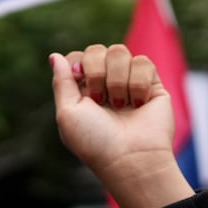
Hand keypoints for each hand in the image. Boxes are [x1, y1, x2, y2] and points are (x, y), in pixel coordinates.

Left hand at [50, 44, 192, 207]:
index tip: (78, 79)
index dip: (77, 64)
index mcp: (82, 91)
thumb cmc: (94, 140)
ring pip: (120, 52)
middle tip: (99, 99)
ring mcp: (128, 82)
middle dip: (96, 72)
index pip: (77, 57)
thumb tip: (55, 55)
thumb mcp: (67, 112)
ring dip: (117, 80)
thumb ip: (61, 81)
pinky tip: (137, 103)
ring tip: (120, 105)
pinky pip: (143, 61)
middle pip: (97, 50)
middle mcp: (105, 85)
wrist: (130, 157)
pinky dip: (137, 83)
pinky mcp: (152, 84)